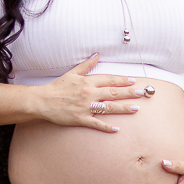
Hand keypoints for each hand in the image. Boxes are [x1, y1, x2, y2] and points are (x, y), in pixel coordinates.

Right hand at [33, 53, 147, 132]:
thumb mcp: (72, 73)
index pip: (109, 80)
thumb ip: (86, 65)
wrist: (42, 101)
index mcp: (87, 82)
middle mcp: (89, 94)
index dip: (122, 80)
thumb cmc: (57, 86)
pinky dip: (106, 127)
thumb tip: (97, 55)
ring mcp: (86, 107)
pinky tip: (116, 128)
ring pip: (108, 108)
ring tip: (135, 108)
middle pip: (113, 93)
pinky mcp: (81, 119)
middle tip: (141, 93)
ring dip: (123, 108)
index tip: (133, 81)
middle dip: (128, 93)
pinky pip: (96, 123)